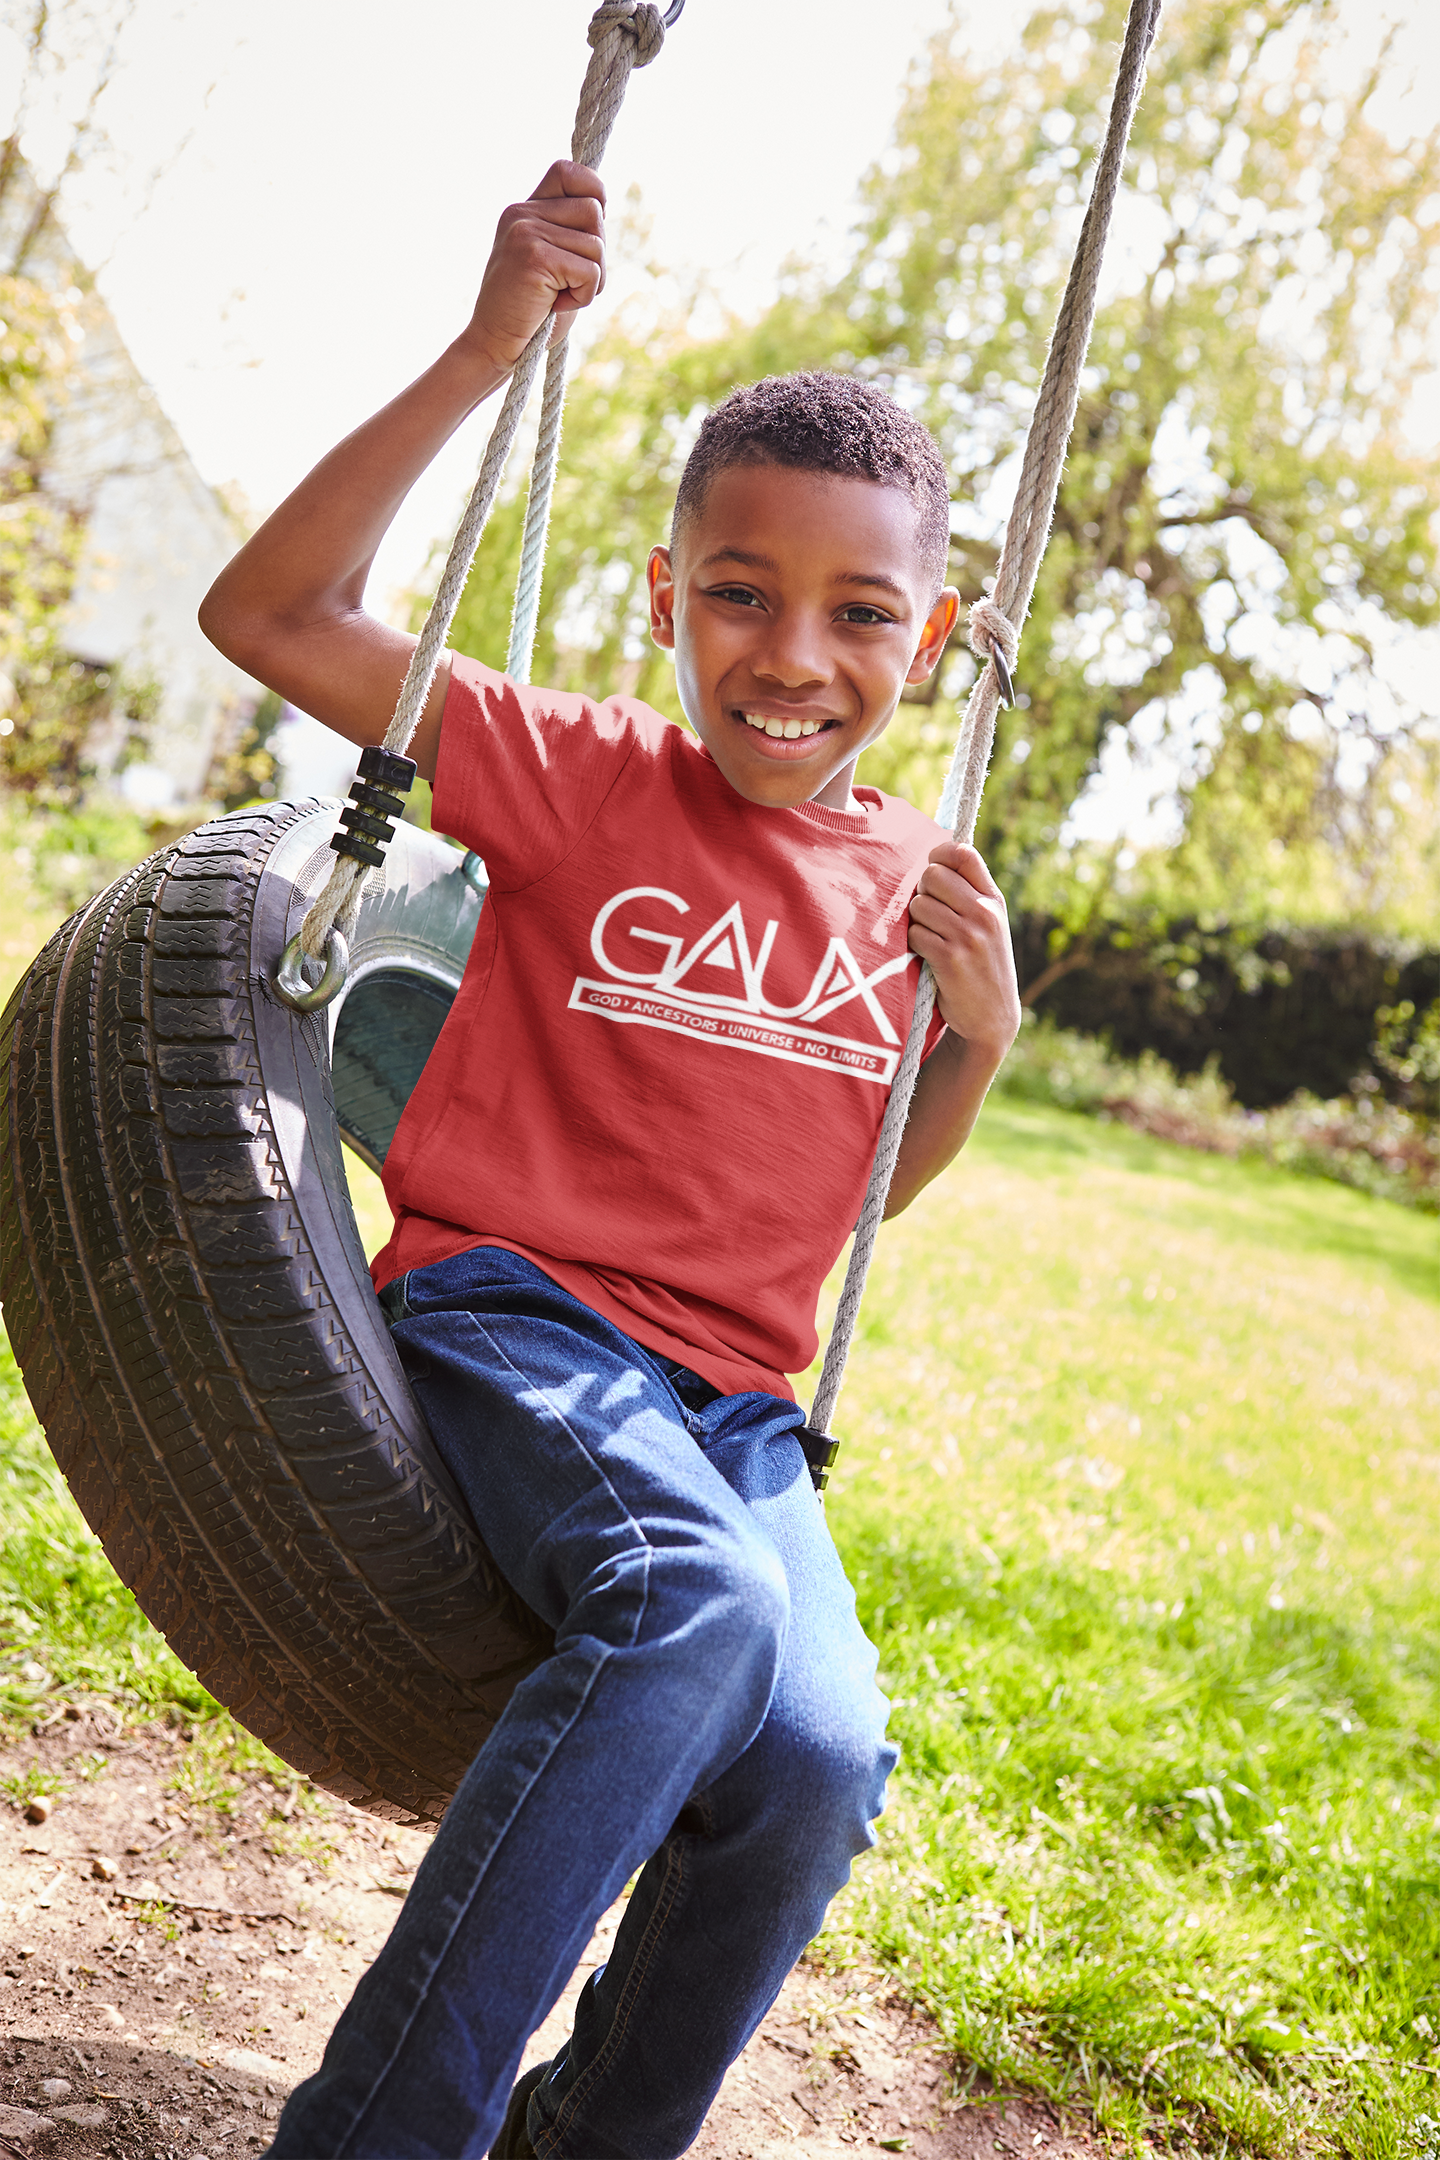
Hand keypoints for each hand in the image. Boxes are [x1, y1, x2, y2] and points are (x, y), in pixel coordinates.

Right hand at [461, 161, 606, 376]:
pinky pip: (590, 270)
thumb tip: (601, 205)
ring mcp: (526, 232)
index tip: (590, 228)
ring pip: (596, 243)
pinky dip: (584, 296)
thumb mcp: (550, 260)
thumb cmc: (529, 310)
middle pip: (594, 211)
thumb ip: (569, 231)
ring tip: (560, 295)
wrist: (494, 344)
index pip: (569, 171)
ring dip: (591, 280)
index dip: (593, 192)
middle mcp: (522, 213)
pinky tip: (556, 305)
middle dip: (596, 254)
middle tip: (569, 282)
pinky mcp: (535, 257)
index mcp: (524, 208)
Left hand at [907, 841, 1021, 1059]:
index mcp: (994, 900)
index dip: (939, 855)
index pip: (964, 854)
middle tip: (929, 915)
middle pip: (932, 876)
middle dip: (921, 892)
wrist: (992, 1017)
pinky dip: (915, 945)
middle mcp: (984, 914)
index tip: (933, 871)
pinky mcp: (949, 959)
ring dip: (916, 922)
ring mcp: (968, 936)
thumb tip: (933, 862)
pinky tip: (928, 956)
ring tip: (931, 939)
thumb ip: (969, 894)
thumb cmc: (982, 965)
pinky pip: (914, 934)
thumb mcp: (989, 925)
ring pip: (919, 906)